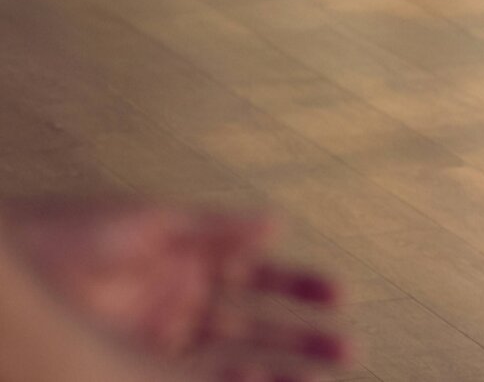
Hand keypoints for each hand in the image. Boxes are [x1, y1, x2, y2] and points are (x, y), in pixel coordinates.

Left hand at [3, 200, 349, 379]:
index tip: (340, 296)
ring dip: (278, 369)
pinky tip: (261, 381)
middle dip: (302, 341)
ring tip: (320, 378)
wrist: (18, 275)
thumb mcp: (149, 223)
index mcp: (188, 263)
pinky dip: (235, 381)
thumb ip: (215, 227)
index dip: (300, 288)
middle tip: (347, 351)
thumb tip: (274, 221)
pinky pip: (199, 377)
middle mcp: (180, 306)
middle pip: (255, 328)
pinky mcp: (137, 365)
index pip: (258, 279)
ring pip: (234, 359)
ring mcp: (160, 341)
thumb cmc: (69, 237)